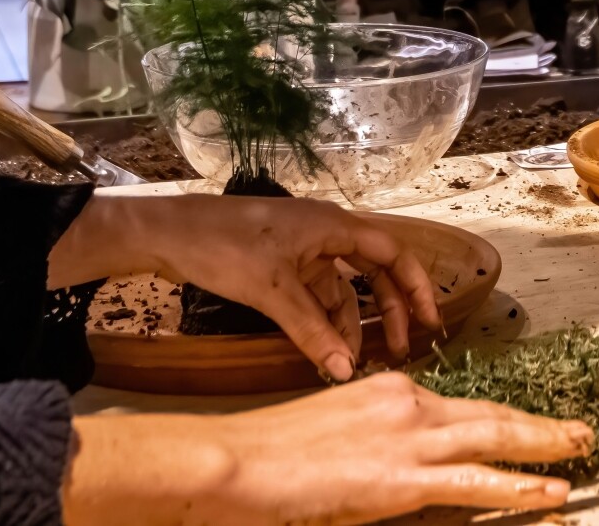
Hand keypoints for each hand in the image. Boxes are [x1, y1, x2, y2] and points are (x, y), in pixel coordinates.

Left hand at [51, 192, 442, 380]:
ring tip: (355, 361)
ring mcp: (302, 250)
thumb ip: (312, 332)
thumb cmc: (225, 248)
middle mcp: (325, 234)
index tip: (430, 322)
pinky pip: (316, 295)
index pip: (392, 253)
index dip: (415, 286)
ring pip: (341, 289)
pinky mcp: (280, 266)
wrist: (169, 235)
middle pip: (373, 271)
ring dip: (351, 322)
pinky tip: (324, 349)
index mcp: (333, 226)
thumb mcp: (273, 292)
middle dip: (389, 309)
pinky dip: (324, 321)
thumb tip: (346, 372)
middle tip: (401, 348)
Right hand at [66, 372, 592, 525]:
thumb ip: (373, 437)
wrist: (239, 461)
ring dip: (545, 446)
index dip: (501, 418)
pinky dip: (520, 486)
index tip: (529, 425)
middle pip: (491, 413)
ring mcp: (409, 439)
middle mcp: (408, 403)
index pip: (461, 406)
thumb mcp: (333, 430)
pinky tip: (551, 492)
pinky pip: (476, 482)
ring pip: (496, 438)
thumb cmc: (273, 453)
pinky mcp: (402, 479)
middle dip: (540, 424)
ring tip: (581, 451)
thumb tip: (396, 458)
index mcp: (391, 390)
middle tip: (581, 431)